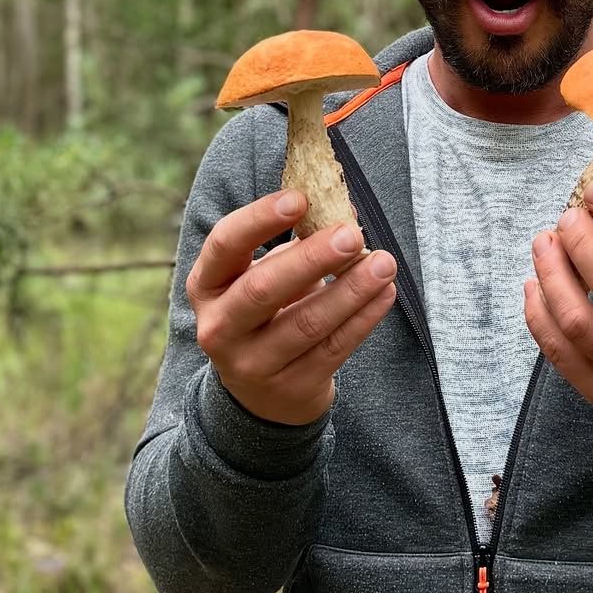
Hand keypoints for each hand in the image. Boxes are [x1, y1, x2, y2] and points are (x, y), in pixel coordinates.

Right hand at [186, 190, 397, 424]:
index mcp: (206, 286)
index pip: (225, 245)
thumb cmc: (265, 314)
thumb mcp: (262, 277)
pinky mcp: (292, 387)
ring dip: (351, 290)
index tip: (300, 198)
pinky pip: (334, 348)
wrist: (263, 394)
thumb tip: (345, 213)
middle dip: (312, 259)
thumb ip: (296, 246)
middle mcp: (219, 327)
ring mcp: (253, 364)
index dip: (260, 219)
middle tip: (351, 235)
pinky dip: (364, 318)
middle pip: (263, 289)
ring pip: (307, 324)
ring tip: (384, 263)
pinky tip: (386, 293)